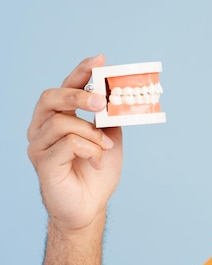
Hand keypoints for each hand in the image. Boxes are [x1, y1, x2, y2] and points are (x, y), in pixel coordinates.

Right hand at [27, 55, 122, 232]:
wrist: (90, 205)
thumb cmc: (96, 170)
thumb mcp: (108, 136)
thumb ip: (109, 116)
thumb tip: (120, 93)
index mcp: (58, 116)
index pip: (66, 86)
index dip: (81, 71)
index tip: (100, 59)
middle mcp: (43, 127)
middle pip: (52, 97)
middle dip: (79, 95)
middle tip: (101, 101)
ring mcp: (39, 145)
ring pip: (62, 122)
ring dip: (91, 132)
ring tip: (105, 147)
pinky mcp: (43, 163)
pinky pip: (67, 144)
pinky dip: (90, 149)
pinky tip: (96, 161)